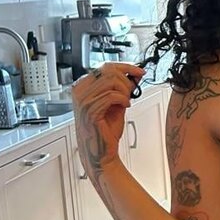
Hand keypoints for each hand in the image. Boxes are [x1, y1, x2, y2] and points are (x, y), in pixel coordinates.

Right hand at [71, 62, 145, 180]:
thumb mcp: (116, 103)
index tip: (139, 71)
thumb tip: (134, 75)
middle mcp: (80, 91)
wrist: (100, 152)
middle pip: (108, 71)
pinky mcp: (90, 111)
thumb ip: (122, 88)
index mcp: (83, 86)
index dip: (126, 67)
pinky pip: (111, 96)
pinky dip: (123, 100)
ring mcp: (83, 101)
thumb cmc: (105, 130)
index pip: (105, 67)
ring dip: (124, 91)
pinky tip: (125, 106)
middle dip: (126, 80)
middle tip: (132, 91)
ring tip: (126, 101)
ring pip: (111, 82)